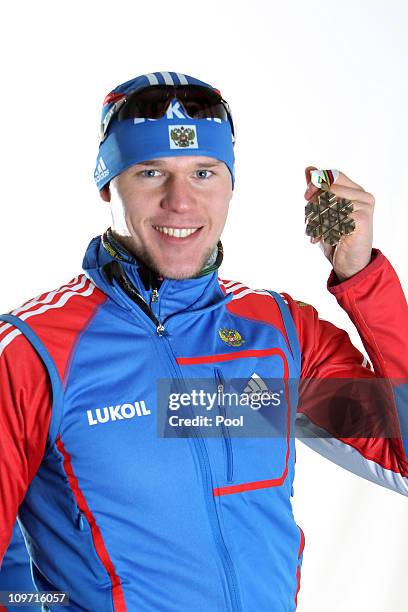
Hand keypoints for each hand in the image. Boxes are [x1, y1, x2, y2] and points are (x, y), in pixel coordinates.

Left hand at [304, 166, 374, 281]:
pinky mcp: (362, 219)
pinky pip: (332, 217)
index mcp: (355, 190)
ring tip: (312, 232)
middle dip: (313, 206)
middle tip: (307, 222)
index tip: (306, 197)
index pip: (333, 175)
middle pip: (329, 188)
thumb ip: (318, 191)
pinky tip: (319, 239)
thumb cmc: (336, 239)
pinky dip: (321, 229)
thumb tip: (309, 169)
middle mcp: (363, 196)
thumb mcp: (323, 213)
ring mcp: (364, 206)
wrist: (350, 264)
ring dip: (315, 220)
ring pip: (329, 203)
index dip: (316, 183)